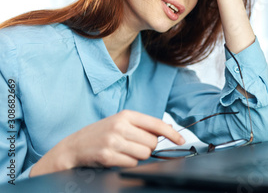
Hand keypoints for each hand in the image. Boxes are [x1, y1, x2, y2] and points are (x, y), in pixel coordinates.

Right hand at [30, 110, 184, 176]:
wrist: (73, 147)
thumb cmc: (100, 134)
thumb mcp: (120, 123)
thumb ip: (142, 125)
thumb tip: (167, 129)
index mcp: (126, 115)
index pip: (156, 124)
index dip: (172, 133)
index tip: (181, 140)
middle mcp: (120, 126)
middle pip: (152, 143)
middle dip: (147, 148)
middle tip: (134, 147)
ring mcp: (113, 141)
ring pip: (143, 154)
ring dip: (137, 157)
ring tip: (124, 152)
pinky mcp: (107, 156)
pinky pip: (131, 164)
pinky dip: (127, 163)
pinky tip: (117, 158)